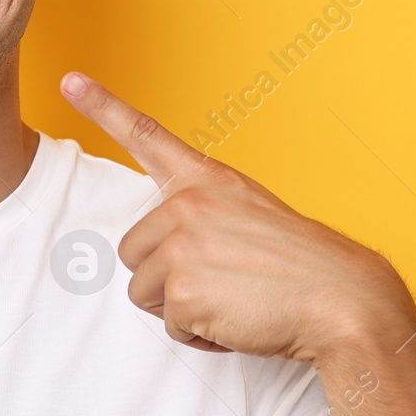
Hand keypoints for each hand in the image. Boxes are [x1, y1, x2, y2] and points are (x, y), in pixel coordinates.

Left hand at [60, 72, 411, 362]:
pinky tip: (239, 319)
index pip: (146, 135)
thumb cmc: (302, 266)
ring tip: (235, 298)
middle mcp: (187, 204)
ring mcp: (181, 244)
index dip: (104, 106)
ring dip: (182, 309)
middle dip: (169, 279)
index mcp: (207, 180)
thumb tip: (164, 249)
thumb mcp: (250, 216)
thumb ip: (203, 217)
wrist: (344, 300)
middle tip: (225, 280)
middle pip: (132, 253)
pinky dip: (201, 335)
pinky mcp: (182, 289)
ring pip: (144, 292)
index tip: (71, 81)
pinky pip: (170, 325)